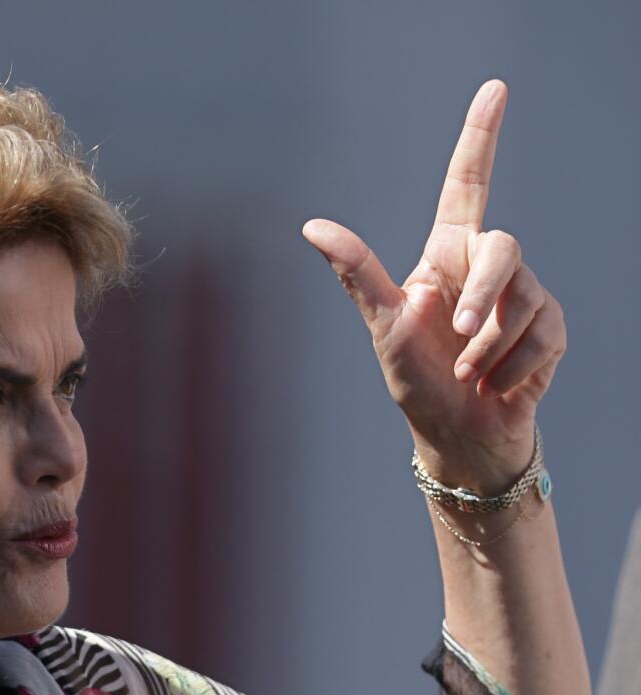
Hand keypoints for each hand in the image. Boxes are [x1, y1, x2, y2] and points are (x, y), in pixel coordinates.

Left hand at [302, 80, 565, 490]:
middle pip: (504, 247)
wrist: (459, 436)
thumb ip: (358, 274)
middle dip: (484, 295)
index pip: (467, 185)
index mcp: (444, 257)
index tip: (495, 88)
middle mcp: (485, 269)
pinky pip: (545, 334)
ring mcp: (523, 298)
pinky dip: (513, 367)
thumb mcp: (383, 328)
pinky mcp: (550, 331)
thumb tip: (311, 225)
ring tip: (470, 373)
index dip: (481, 137)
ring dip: (492, 346)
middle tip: (461, 335)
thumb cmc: (416, 381)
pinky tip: (496, 385)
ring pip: (526, 297)